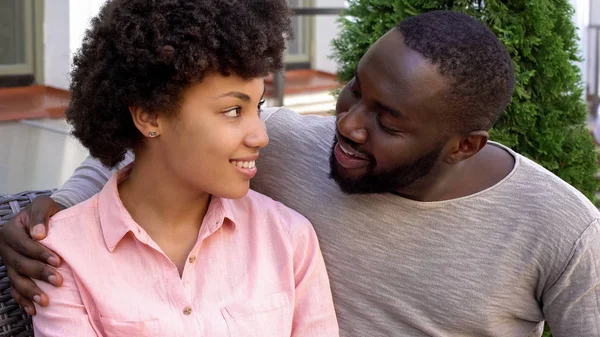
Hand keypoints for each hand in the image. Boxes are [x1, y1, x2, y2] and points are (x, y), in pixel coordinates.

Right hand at [0, 196, 64, 314]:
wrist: (46, 220)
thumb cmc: (47, 212)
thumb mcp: (44, 204)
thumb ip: (40, 215)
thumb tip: (38, 234)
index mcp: (9, 231)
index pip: (24, 245)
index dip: (40, 254)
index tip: (58, 261)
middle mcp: (5, 248)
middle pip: (20, 264)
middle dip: (39, 274)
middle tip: (58, 281)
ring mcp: (8, 263)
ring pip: (16, 280)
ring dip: (30, 292)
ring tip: (46, 301)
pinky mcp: (14, 273)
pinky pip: (15, 289)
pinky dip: (23, 300)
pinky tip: (33, 310)